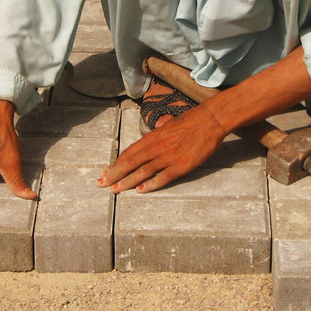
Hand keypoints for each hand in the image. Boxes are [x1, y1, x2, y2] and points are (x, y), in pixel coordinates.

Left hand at [97, 104, 227, 193]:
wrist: (209, 120)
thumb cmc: (191, 121)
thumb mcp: (169, 125)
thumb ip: (159, 134)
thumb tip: (154, 133)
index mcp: (153, 137)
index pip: (130, 152)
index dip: (116, 163)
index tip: (105, 172)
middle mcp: (157, 147)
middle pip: (131, 162)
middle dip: (114, 174)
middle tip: (101, 184)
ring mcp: (168, 157)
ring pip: (143, 171)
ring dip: (127, 181)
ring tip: (115, 189)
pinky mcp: (181, 165)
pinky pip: (163, 177)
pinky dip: (151, 184)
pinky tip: (141, 190)